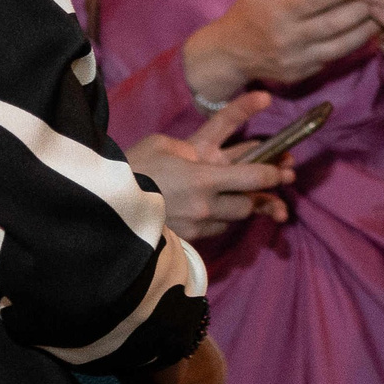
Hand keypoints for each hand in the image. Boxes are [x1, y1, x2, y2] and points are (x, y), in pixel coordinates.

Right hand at [127, 92, 294, 239]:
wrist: (99, 203)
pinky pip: (212, 229)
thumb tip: (218, 151)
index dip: (274, 174)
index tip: (285, 169)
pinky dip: (215, 219)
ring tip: (241, 196)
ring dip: (236, 207)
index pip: (254, 176)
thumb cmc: (130, 166)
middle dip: (258, 194)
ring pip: (232, 218)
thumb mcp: (164, 144)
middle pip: (248, 203)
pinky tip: (209, 209)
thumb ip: (197, 146)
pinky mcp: (185, 239)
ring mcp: (195, 225)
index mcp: (203, 177)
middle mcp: (205, 205)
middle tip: (273, 183)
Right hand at [183, 0, 376, 100]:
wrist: (229, 53)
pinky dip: (352, 46)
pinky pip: (332, 58)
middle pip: (335, 24)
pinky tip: (364, 33)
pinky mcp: (301, 74)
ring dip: (365, 31)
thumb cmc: (249, 12)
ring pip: (340, 46)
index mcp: (277, 12)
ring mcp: (296, 60)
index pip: (318, 0)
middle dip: (362, 10)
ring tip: (381, 17)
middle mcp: (288, 38)